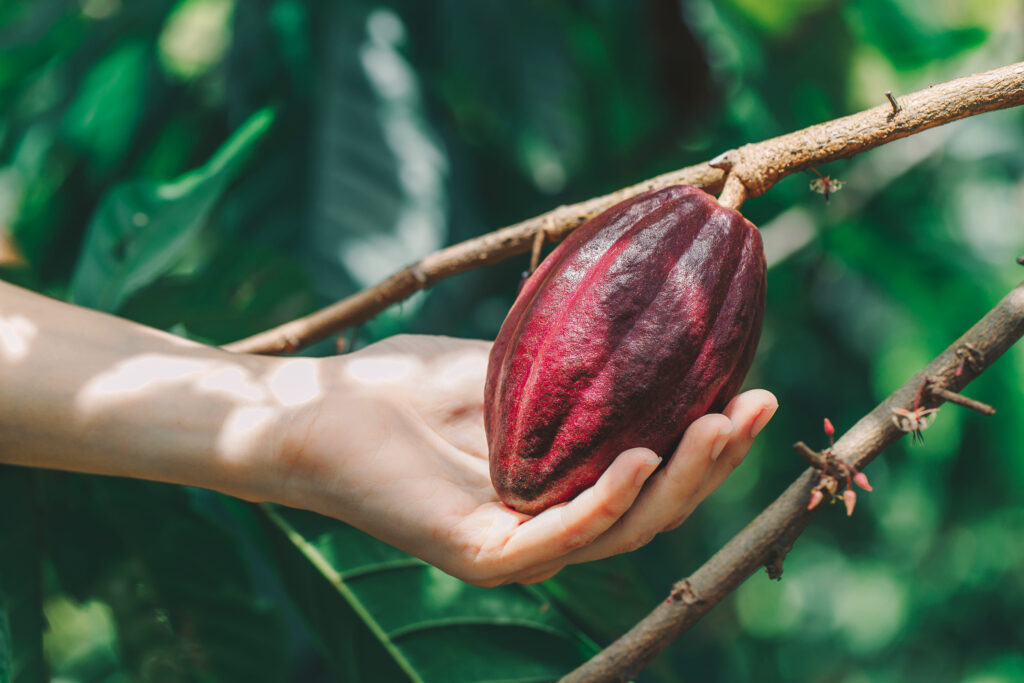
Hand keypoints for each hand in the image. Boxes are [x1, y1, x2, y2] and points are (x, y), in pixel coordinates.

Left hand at [272, 334, 777, 586]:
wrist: (316, 406)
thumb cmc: (402, 387)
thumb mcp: (509, 366)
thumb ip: (574, 365)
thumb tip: (647, 320)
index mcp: (559, 486)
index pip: (651, 476)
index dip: (707, 442)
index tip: (752, 386)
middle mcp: (547, 525)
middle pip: (652, 508)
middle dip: (712, 462)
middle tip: (757, 405)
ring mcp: (515, 547)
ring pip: (621, 529)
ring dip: (679, 481)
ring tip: (720, 425)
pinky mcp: (478, 555)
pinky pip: (559, 537)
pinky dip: (608, 503)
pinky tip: (642, 458)